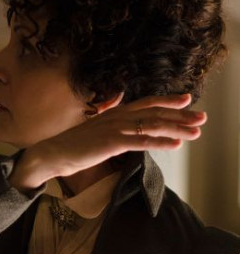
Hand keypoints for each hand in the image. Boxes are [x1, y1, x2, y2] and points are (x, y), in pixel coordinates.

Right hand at [9, 94, 205, 191]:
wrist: (52, 153)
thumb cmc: (71, 145)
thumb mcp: (92, 128)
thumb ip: (107, 118)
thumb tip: (116, 109)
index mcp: (112, 113)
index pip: (144, 103)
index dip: (166, 101)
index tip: (186, 99)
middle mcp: (115, 117)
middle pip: (153, 113)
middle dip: (180, 115)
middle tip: (202, 117)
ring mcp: (113, 129)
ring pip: (151, 126)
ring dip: (177, 128)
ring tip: (196, 132)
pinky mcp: (110, 143)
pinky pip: (140, 141)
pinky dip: (160, 141)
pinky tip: (176, 144)